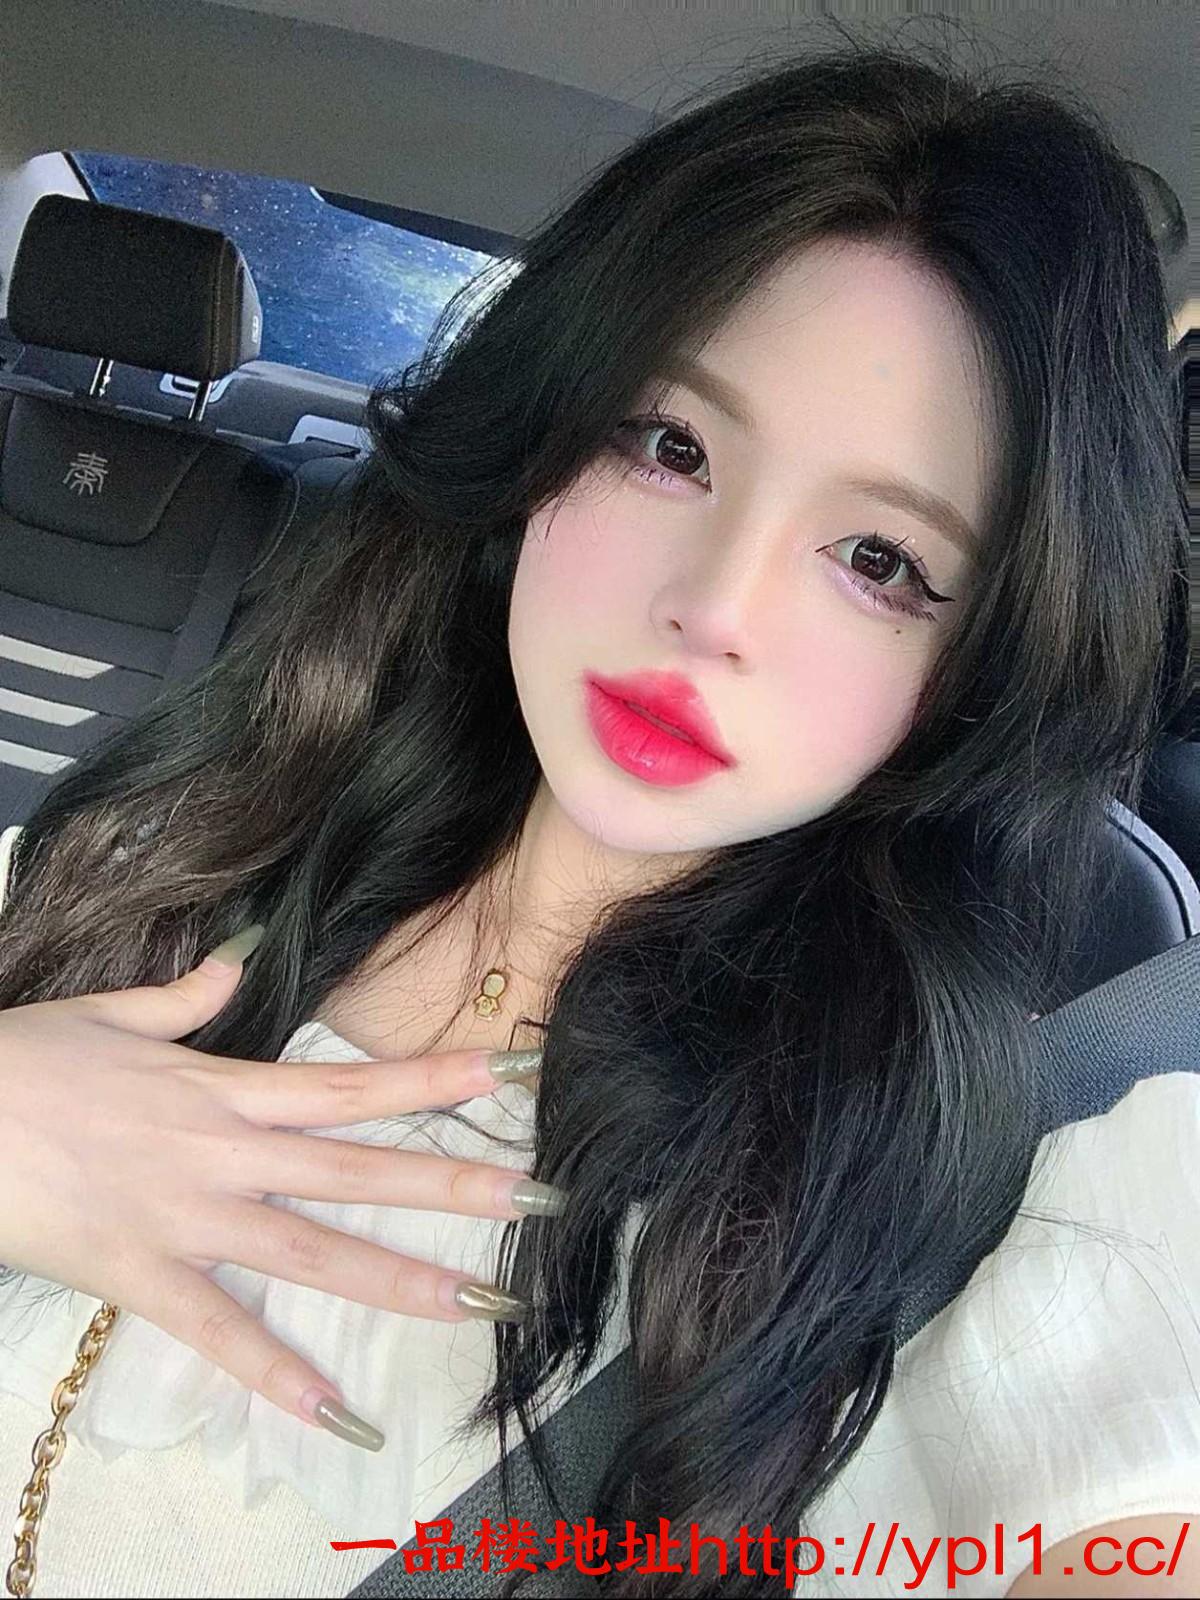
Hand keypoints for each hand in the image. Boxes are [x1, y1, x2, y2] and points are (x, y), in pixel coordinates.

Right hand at [0, 938, 552, 1443]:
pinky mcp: (140, 1276)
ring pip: (312, 1252)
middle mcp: (225, 1153)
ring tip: (481, 1302)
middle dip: (454, 1184)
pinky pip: (217, 1333)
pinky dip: (275, 1373)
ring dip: (400, 1279)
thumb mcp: (111, 1013)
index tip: (508, 1078)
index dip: (431, 1081)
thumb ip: (188, 998)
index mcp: (222, 1088)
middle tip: (542, 1198)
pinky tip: (336, 1410)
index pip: (348, 1083)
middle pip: (357, 1168)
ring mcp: (188, 1219)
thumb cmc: (23, 1060)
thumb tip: (240, 963)